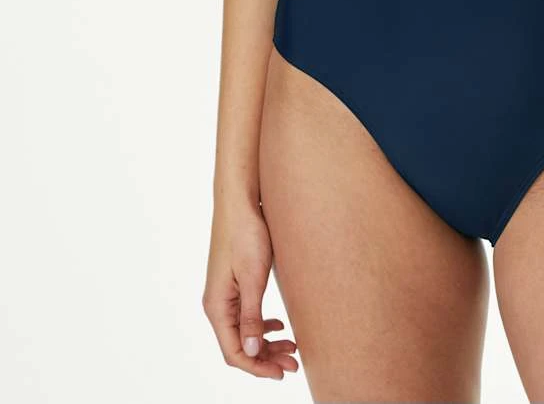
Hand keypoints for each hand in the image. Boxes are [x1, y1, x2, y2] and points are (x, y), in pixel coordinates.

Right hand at [202, 200, 298, 379]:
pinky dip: (262, 326)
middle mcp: (217, 304)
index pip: (234, 352)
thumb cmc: (247, 235)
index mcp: (217, 307)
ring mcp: (225, 294)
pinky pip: (246, 316)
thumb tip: (250, 353)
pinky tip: (279, 326)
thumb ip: (251, 317)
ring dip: (265, 343)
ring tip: (291, 347)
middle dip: (266, 358)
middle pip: (239, 345)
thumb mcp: (253, 278)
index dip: (258, 367)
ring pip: (244, 332)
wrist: (241, 201)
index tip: (282, 373)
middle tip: (294, 363)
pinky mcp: (234, 284)